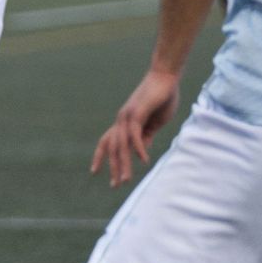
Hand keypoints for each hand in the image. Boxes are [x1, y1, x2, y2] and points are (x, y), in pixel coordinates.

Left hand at [90, 69, 179, 186]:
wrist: (166, 77)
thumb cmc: (162, 98)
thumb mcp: (155, 123)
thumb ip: (147, 136)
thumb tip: (141, 151)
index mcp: (124, 122)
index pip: (107, 141)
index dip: (100, 156)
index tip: (95, 172)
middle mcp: (121, 120)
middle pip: (111, 147)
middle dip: (112, 167)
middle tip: (115, 185)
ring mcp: (128, 116)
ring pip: (121, 144)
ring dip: (123, 163)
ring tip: (126, 180)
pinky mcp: (138, 112)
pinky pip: (134, 134)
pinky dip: (138, 149)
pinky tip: (144, 161)